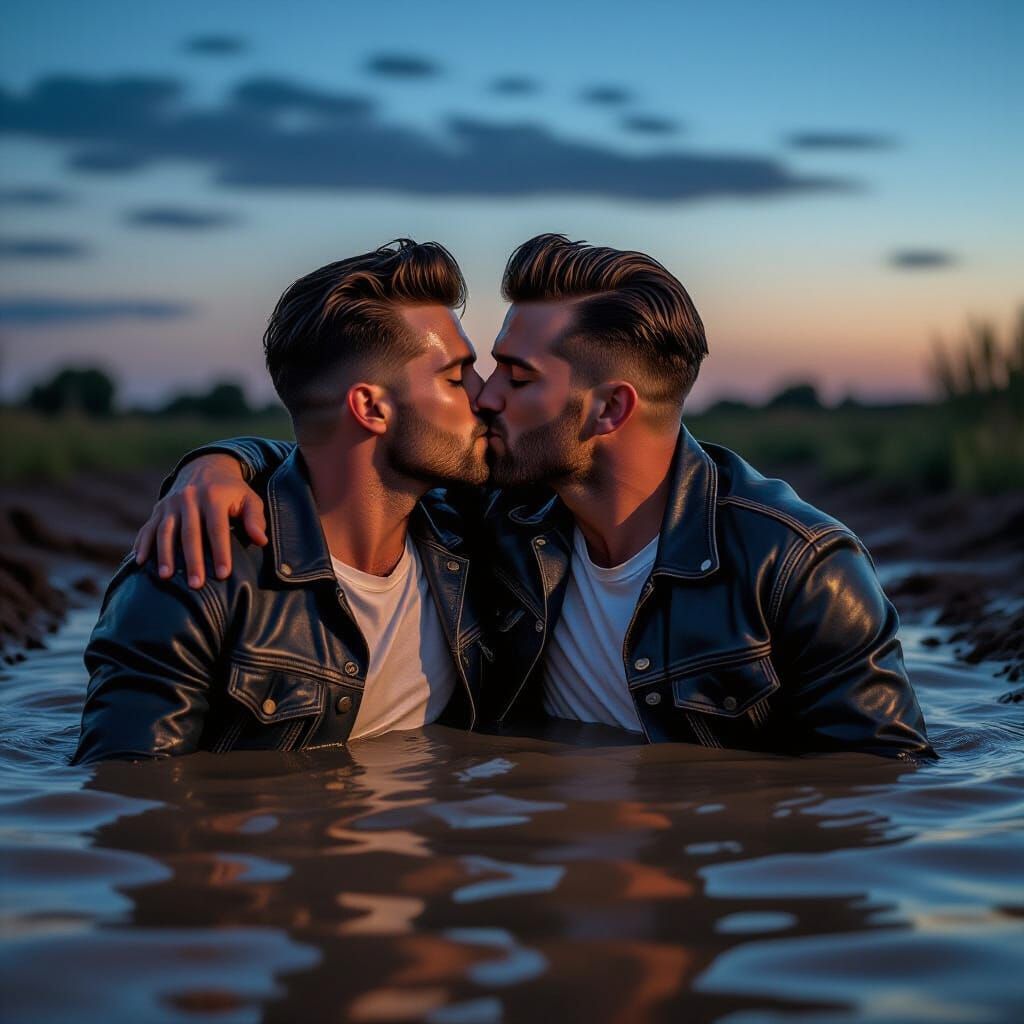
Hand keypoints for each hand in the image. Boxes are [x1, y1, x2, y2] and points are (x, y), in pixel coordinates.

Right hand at [133, 454, 267, 587]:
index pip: (217, 529)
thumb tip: (261, 540)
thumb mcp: (249, 499)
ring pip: (165, 531)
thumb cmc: (232, 491)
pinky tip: (140, 561)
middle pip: (190, 533)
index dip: (220, 552)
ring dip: (164, 555)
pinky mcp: (158, 509)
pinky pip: (148, 528)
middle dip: (192, 560)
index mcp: (214, 498)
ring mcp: (171, 504)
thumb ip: (255, 519)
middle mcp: (189, 499)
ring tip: (167, 577)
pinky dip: (143, 544)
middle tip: (196, 584)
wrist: (206, 467)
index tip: (223, 574)